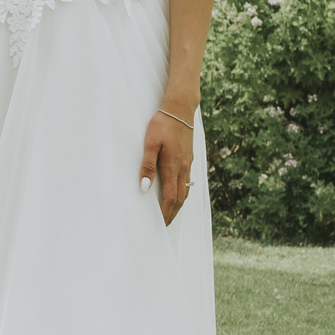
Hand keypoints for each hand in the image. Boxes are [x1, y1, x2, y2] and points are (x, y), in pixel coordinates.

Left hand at [139, 107, 193, 225]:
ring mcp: (188, 163)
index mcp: (173, 167)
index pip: (171, 197)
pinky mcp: (189, 158)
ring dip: (178, 204)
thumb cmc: (162, 125)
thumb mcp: (150, 143)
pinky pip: (187, 181)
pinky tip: (178, 193)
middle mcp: (183, 168)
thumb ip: (147, 165)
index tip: (160, 223)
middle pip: (180, 198)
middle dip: (173, 213)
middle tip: (165, 224)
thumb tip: (145, 187)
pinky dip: (183, 192)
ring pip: (186, 190)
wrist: (180, 110)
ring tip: (171, 213)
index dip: (166, 212)